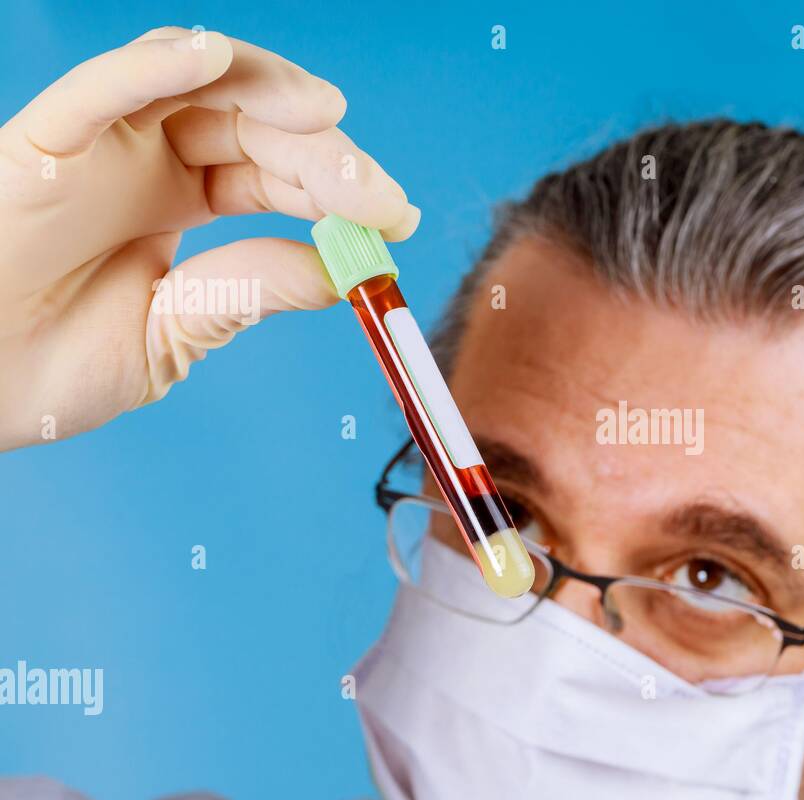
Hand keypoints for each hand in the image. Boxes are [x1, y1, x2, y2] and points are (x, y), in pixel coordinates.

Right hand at [0, 26, 419, 449]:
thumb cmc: (46, 370)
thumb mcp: (174, 333)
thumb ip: (247, 290)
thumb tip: (341, 271)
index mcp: (178, 203)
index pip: (275, 176)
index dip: (338, 189)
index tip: (398, 219)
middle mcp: (145, 161)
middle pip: (253, 127)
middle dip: (322, 153)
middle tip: (378, 195)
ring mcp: (98, 146)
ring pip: (192, 85)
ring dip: (265, 89)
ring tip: (327, 114)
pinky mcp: (39, 144)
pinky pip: (97, 90)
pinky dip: (153, 65)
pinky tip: (212, 58)